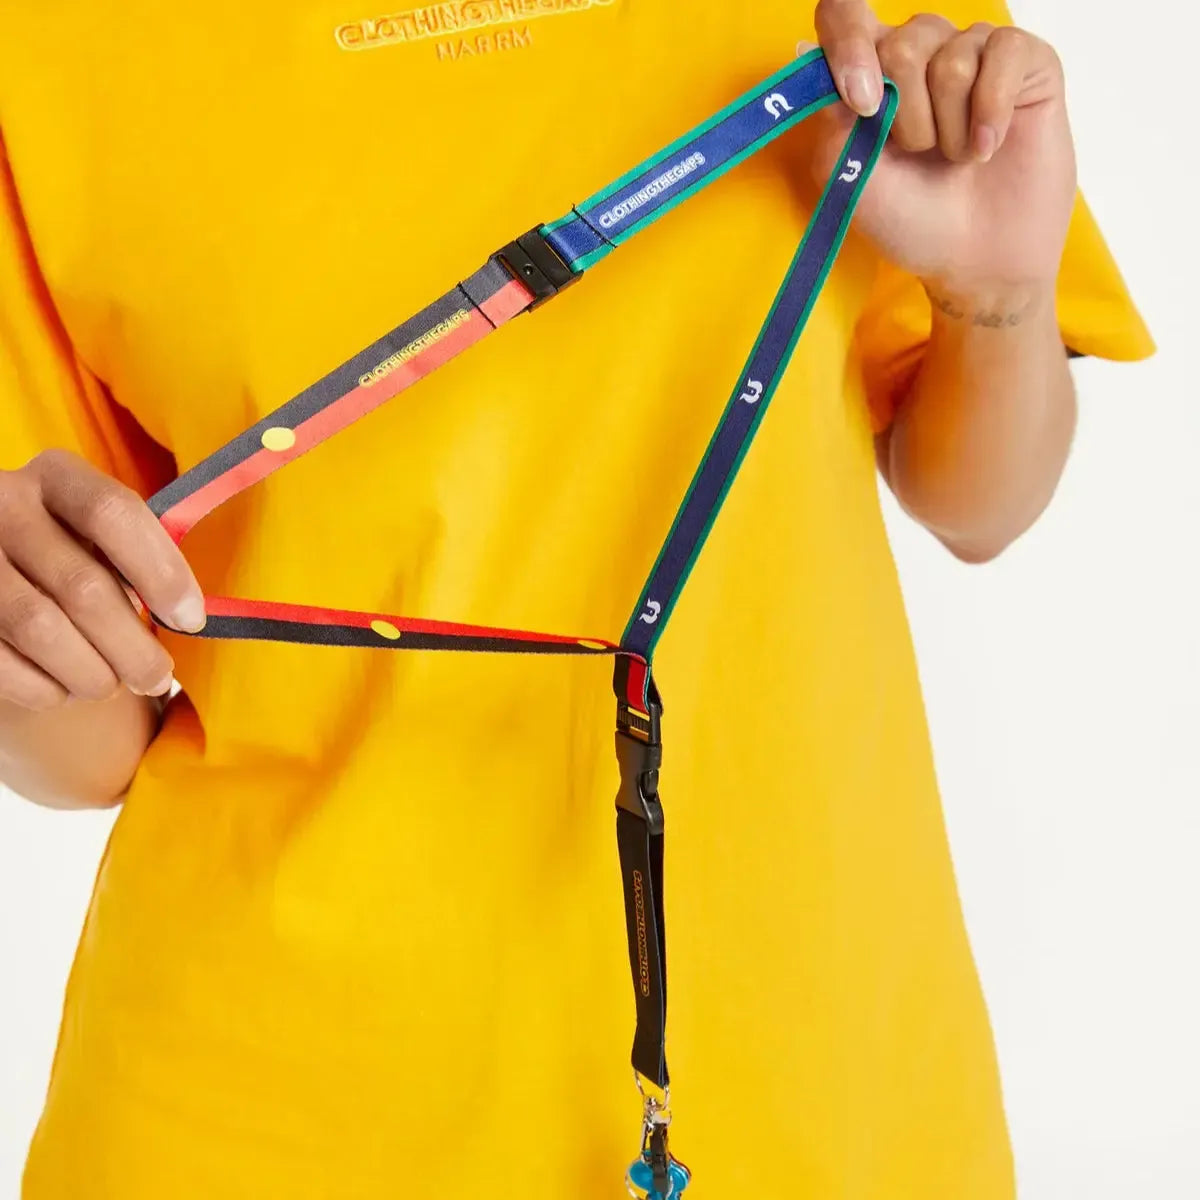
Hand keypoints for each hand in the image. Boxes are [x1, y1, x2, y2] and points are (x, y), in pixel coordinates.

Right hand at [0, 450, 205, 709]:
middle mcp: (3, 503)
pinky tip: (62, 689)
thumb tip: (180, 618)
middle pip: (83, 585)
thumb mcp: (96, 536)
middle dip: (133, 647)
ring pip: (40, 628)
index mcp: (56, 477)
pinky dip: (41, 687)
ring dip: (89, 672)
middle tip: (157, 677)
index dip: (161, 571)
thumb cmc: (66, 554)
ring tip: (109, 684)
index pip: (114, 513)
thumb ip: (133, 561)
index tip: (192, 620)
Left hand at [805, 0, 1076, 299]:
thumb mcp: (848, 172)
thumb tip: (805, 48)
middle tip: (920, 156)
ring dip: (948, 126)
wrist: (971, 262)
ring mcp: (974, 54)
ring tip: (957, 158)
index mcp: (870, 73)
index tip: (861, 106)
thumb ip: (828, 112)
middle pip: (901, 44)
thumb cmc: (910, 220)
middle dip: (907, 118)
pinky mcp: (1027, 64)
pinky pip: (1005, 52)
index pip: (845, 16)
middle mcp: (921, 54)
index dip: (848, 45)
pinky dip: (990, 111)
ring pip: (952, 55)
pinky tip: (987, 148)